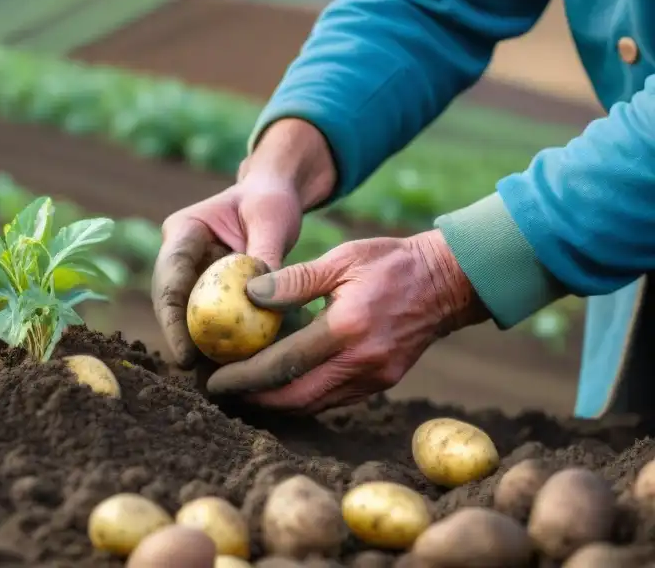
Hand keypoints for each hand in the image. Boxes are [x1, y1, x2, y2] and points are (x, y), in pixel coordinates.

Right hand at [151, 119, 336, 368]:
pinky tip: (239, 366)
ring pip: (190, 316)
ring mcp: (194, 274)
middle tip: (198, 376)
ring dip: (202, 346)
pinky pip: (213, 319)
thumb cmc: (270, 200)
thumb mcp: (271, 219)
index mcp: (183, 231)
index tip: (185, 354)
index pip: (170, 277)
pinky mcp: (211, 290)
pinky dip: (224, 340)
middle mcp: (180, 255)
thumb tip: (264, 297)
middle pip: (173, 304)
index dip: (172, 319)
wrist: (274, 195)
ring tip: (217, 380)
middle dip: (182, 340)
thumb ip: (265, 254)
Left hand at [204, 229, 491, 412]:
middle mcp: (362, 361)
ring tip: (242, 391)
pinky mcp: (381, 382)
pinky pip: (333, 399)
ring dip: (276, 403)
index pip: (284, 363)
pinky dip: (302, 397)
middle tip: (221, 391)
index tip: (215, 378)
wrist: (448, 282)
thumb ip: (295, 279)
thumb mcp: (342, 258)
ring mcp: (375, 377)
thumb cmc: (391, 262)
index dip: (244, 376)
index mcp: (348, 327)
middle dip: (254, 399)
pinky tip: (280, 386)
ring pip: (314, 405)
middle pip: (296, 397)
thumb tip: (249, 294)